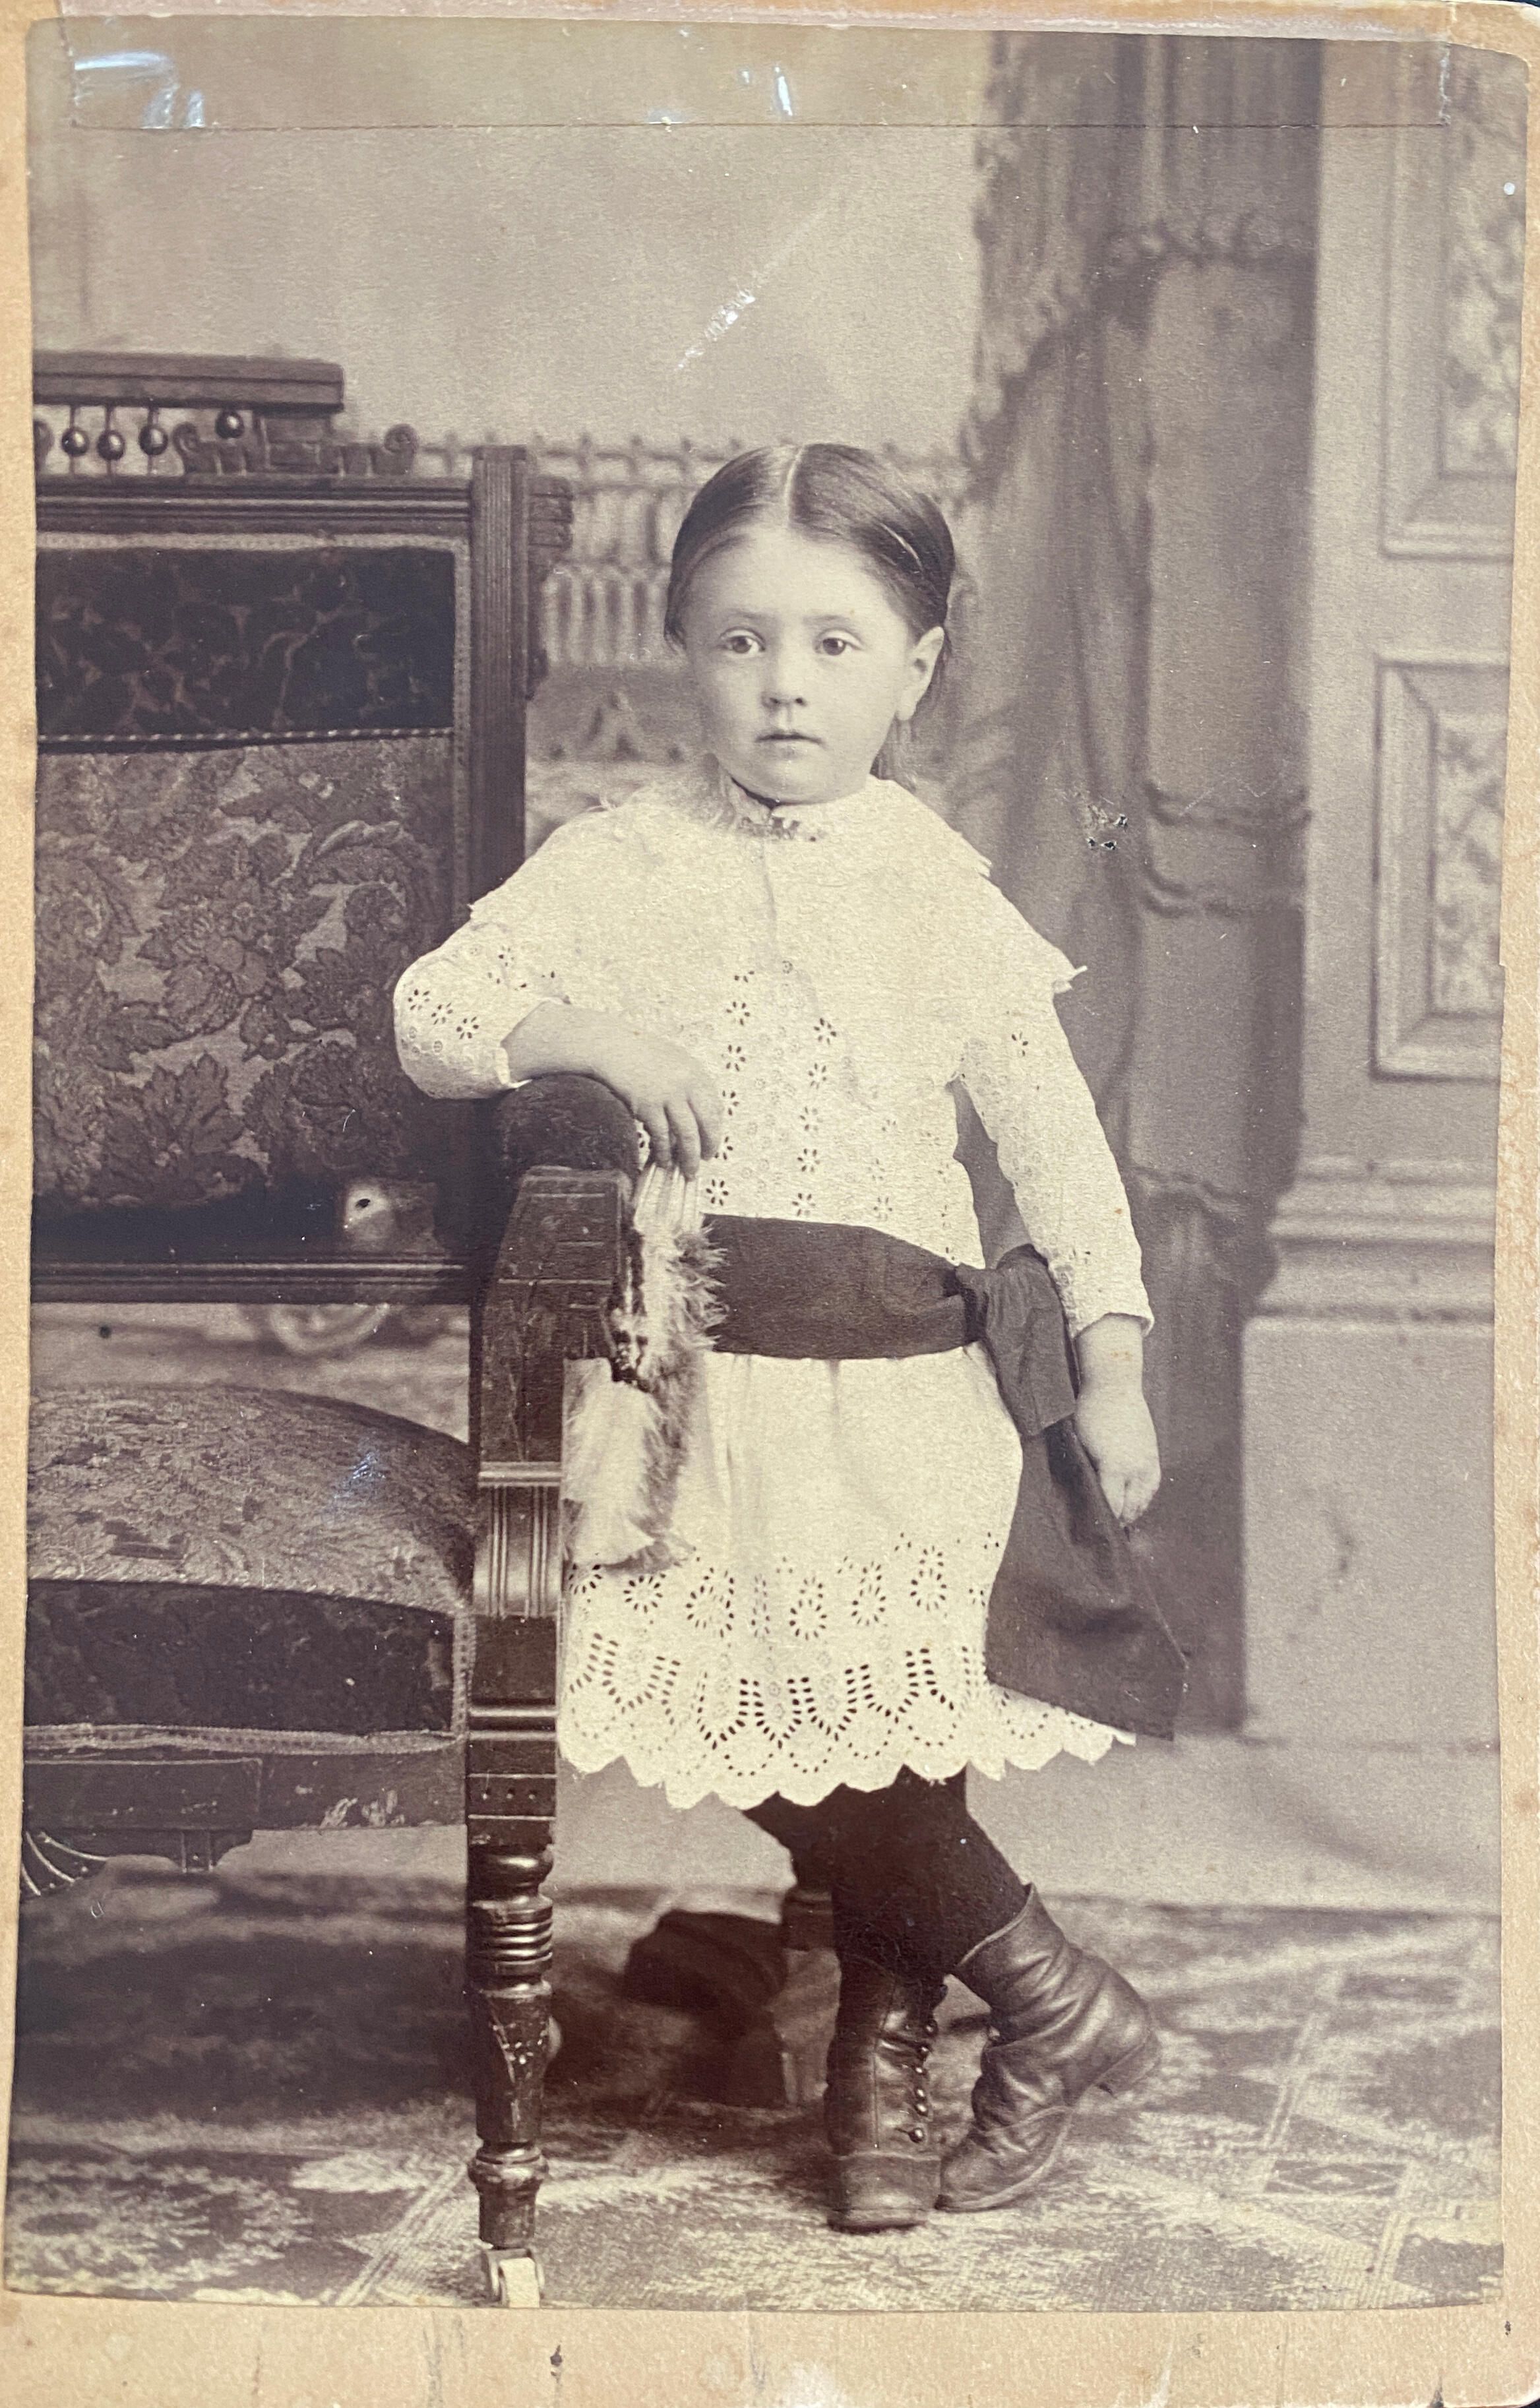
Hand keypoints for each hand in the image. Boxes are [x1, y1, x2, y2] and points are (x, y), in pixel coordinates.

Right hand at [503, 1003, 723, 1177]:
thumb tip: (694, 1114)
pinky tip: (663, 1160)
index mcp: (695, 1072)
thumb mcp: (672, 1062)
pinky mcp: (648, 1105)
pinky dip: (663, 1151)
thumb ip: (686, 1084)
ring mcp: (668, 1095)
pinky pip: (661, 1135)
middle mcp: (686, 1084)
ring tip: (688, 1170)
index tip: (712, 1140)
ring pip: (687, 1134)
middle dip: (708, 1146)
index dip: (716, 1128)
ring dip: (689, 1157)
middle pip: (707, 1123)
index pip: (715, 1107)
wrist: (610, 1047)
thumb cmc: (638, 1054)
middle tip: (706, 1158)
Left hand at [1073, 1383, 1161, 1525]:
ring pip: (1144, 1500)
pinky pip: (1153, 1486)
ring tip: (1119, 1520)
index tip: (1092, 1531)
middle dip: (1117, 1521)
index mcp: (1114, 1467)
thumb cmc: (1090, 1413)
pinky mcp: (1154, 1455)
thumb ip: (1088, 1473)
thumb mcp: (1082, 1445)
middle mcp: (1135, 1468)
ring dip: (1132, 1511)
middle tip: (1104, 1531)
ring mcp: (1148, 1462)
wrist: (1115, 1385)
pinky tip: (1135, 1502)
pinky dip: (1144, 1497)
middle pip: (1130, 1508)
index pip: (1111, 1507)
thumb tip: (1088, 1496)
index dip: (1102, 1522)